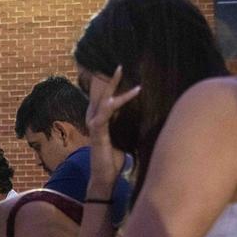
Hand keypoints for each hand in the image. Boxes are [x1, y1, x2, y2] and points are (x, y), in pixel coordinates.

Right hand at [85, 65, 140, 188]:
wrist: (104, 177)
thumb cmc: (113, 159)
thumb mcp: (122, 138)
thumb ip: (126, 125)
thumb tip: (142, 116)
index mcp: (99, 119)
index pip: (104, 96)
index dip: (110, 81)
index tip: (118, 66)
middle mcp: (94, 119)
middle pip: (101, 92)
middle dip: (108, 76)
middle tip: (117, 59)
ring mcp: (94, 125)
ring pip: (103, 99)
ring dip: (112, 84)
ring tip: (119, 69)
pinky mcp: (97, 132)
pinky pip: (106, 113)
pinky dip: (117, 102)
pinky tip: (127, 94)